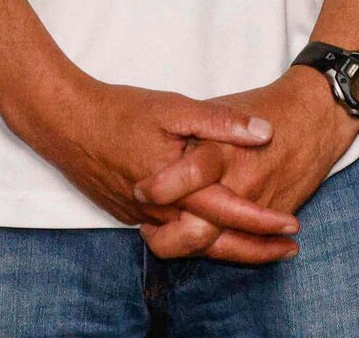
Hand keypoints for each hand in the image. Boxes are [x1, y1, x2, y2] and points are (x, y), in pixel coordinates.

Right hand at [22, 75, 292, 255]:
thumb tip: (264, 132)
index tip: (292, 226)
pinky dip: (197, 240)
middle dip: (253, 250)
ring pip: (191, 245)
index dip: (263, 221)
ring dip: (227, 248)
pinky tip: (214, 232)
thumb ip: (221, 122)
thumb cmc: (121, 111)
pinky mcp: (130, 214)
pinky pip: (170, 236)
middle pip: (214, 244)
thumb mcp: (176, 107)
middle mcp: (161, 212)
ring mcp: (143, 217)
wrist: (66, 124)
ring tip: (259, 247)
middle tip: (287, 249)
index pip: (229, 213)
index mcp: (178, 187)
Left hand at [135, 70, 358, 262]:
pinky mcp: (275, 215)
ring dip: (186, 246)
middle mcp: (240, 184)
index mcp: (222, 152)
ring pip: (217, 245)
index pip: (184, 182)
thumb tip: (160, 142)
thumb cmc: (267, 104)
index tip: (140, 190)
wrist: (318, 114)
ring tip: (164, 236)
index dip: (156, 191)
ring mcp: (259, 204)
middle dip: (165, 237)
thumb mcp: (223, 103)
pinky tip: (199, 240)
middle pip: (195, 231)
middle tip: (148, 227)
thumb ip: (193, 128)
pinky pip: (243, 244)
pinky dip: (218, 247)